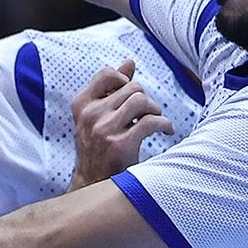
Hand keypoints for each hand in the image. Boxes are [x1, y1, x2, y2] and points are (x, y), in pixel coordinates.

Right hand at [71, 61, 174, 188]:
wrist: (93, 184)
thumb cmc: (98, 148)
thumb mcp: (97, 117)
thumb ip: (111, 90)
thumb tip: (129, 62)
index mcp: (81, 105)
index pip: (107, 74)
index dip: (126, 79)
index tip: (133, 94)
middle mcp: (90, 115)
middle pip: (132, 87)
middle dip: (146, 98)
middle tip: (150, 112)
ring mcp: (104, 130)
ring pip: (141, 100)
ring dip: (155, 109)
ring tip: (156, 119)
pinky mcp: (121, 145)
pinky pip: (151, 121)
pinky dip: (164, 124)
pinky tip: (166, 130)